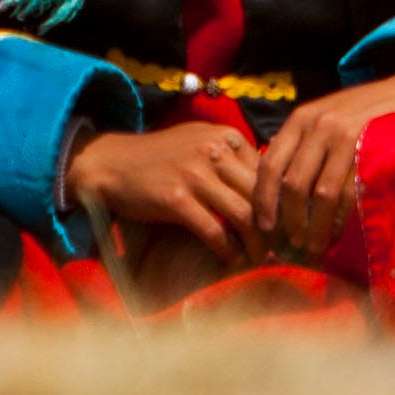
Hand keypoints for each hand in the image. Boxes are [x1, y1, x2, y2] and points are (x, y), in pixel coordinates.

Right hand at [62, 117, 266, 264]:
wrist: (112, 163)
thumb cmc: (160, 157)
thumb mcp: (199, 141)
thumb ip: (231, 156)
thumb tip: (268, 185)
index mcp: (224, 135)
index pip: (267, 172)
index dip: (279, 201)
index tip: (283, 223)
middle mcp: (213, 151)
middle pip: (260, 194)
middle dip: (274, 226)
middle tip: (279, 248)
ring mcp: (194, 174)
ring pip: (243, 214)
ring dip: (256, 243)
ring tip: (259, 258)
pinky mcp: (175, 199)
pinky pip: (214, 230)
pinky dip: (228, 249)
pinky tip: (231, 259)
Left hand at [256, 67, 394, 260]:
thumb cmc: (364, 113)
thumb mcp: (326, 118)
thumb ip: (302, 145)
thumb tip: (274, 187)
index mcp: (301, 118)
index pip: (270, 163)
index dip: (264, 200)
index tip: (264, 226)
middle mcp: (319, 124)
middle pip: (293, 184)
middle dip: (290, 220)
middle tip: (292, 244)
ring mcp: (345, 135)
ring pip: (319, 195)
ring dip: (314, 227)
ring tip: (314, 246)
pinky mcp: (369, 148)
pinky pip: (347, 194)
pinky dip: (338, 221)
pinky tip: (336, 234)